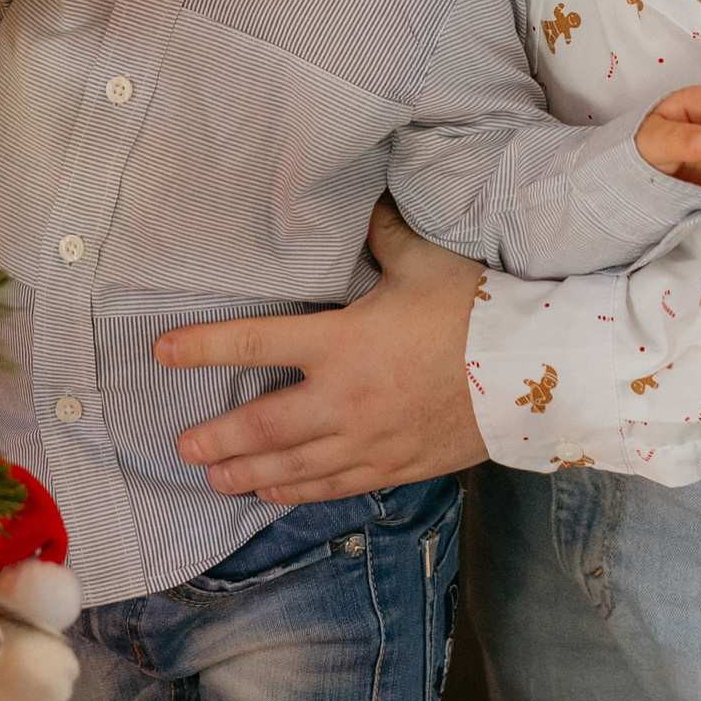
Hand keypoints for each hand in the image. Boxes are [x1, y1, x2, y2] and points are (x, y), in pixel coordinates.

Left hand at [157, 224, 487, 505]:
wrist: (538, 371)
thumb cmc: (478, 308)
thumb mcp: (426, 260)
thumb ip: (382, 235)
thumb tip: (364, 203)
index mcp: (342, 341)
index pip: (255, 342)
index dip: (203, 348)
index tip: (162, 352)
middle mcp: (345, 398)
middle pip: (262, 426)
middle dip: (217, 439)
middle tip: (183, 447)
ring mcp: (369, 440)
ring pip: (294, 468)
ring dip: (249, 475)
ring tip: (215, 481)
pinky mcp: (397, 466)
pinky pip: (337, 487)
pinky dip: (301, 494)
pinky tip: (277, 497)